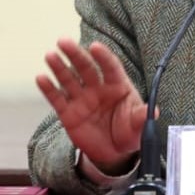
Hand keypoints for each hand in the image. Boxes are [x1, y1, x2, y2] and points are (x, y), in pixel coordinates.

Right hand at [35, 38, 147, 175]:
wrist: (113, 153)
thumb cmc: (128, 132)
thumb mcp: (137, 127)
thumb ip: (141, 117)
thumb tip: (153, 111)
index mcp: (117, 86)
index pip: (110, 67)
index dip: (103, 57)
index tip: (95, 47)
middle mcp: (98, 88)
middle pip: (86, 68)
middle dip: (75, 54)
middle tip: (64, 41)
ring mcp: (82, 99)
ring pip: (69, 79)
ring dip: (59, 67)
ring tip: (50, 56)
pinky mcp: (68, 113)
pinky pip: (57, 99)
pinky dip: (49, 89)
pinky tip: (41, 78)